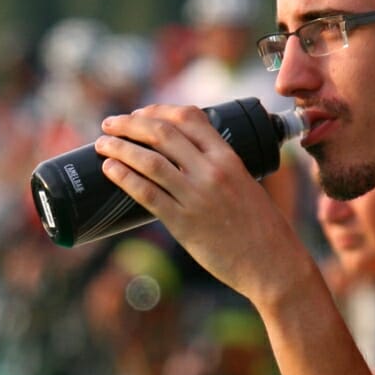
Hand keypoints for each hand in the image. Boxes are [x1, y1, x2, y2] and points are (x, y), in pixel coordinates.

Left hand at [96, 106, 316, 307]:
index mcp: (229, 157)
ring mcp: (196, 197)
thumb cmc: (261, 228)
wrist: (272, 265)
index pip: (189, 117)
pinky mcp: (183, 223)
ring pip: (149, 161)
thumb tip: (187, 162)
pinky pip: (147, 194)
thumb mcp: (246, 184)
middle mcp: (211, 171)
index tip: (139, 113)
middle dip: (130, 124)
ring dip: (119, 148)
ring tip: (102, 145)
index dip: (158, 110)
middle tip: (110, 123)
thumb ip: (220, 169)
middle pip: (161, 133)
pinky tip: (110, 170)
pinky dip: (124, 178)